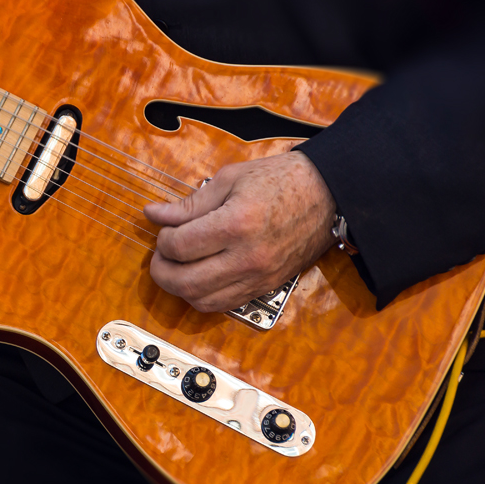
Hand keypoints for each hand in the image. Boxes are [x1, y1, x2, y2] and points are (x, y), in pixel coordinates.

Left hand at [144, 151, 336, 312]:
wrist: (329, 194)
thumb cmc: (282, 180)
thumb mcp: (230, 179)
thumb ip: (190, 204)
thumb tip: (155, 214)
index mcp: (237, 224)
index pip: (180, 247)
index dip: (163, 241)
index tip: (164, 230)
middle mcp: (248, 257)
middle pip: (186, 282)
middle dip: (162, 271)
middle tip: (160, 256)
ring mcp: (259, 276)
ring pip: (202, 301)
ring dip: (180, 288)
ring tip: (177, 267)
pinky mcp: (266, 286)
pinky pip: (224, 305)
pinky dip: (203, 296)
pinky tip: (198, 277)